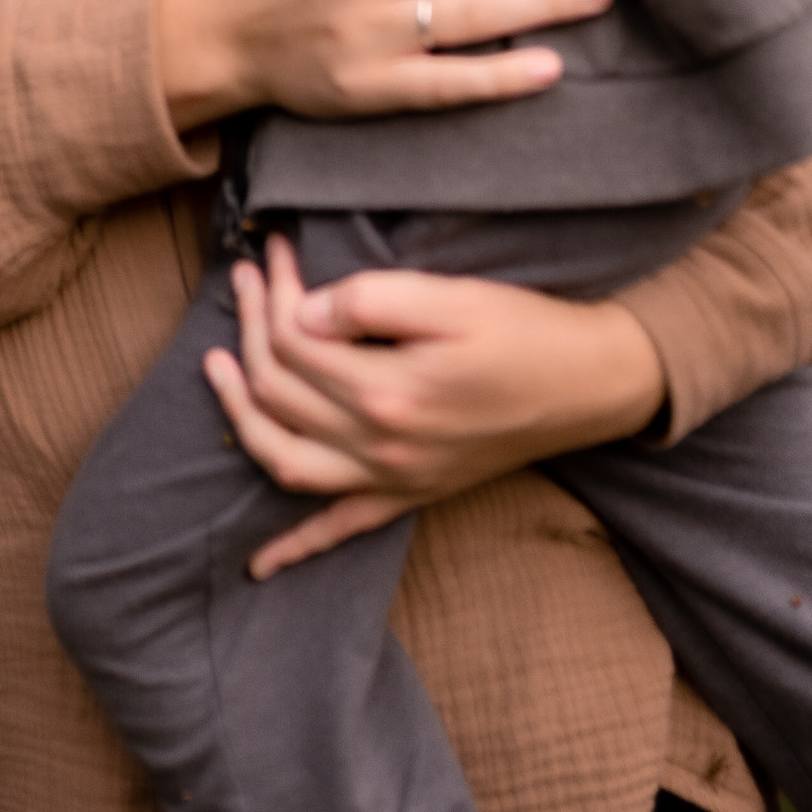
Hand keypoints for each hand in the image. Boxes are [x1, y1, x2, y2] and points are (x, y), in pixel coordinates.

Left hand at [205, 232, 667, 576]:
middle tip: (248, 277)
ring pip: (286, 460)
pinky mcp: (412, 496)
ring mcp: (394, 479)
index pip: (295, 339)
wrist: (591, 385)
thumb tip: (302, 310)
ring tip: (219, 368)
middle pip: (281, 390)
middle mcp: (382, 447)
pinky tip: (258, 563)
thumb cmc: (525, 332)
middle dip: (253, 326)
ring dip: (241, 415)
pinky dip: (294, 546)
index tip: (272, 248)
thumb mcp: (453, 297)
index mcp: (388, 392)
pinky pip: (341, 530)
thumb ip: (370, 299)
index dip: (275, 288)